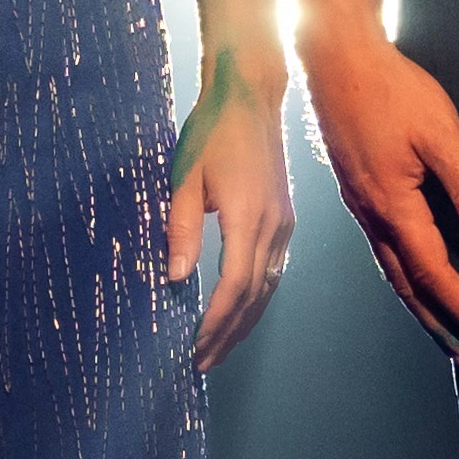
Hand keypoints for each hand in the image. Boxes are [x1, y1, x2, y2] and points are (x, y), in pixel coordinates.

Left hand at [169, 46, 293, 368]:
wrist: (252, 95)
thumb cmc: (212, 131)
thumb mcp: (185, 177)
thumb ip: (180, 228)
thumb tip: (175, 278)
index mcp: (248, 217)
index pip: (234, 285)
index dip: (215, 321)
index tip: (195, 348)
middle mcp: (273, 227)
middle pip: (254, 296)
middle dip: (228, 333)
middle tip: (202, 363)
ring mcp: (283, 224)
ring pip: (268, 287)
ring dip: (243, 321)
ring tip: (219, 348)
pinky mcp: (283, 218)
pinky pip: (273, 270)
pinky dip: (255, 298)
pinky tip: (239, 311)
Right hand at [290, 0, 458, 353]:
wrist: (336, 58)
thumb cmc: (390, 90)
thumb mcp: (440, 133)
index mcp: (393, 206)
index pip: (430, 268)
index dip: (456, 300)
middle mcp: (371, 215)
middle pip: (405, 281)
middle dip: (434, 319)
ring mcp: (359, 204)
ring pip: (390, 267)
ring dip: (416, 301)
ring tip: (438, 326)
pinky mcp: (356, 189)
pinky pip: (380, 246)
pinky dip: (401, 272)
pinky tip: (410, 273)